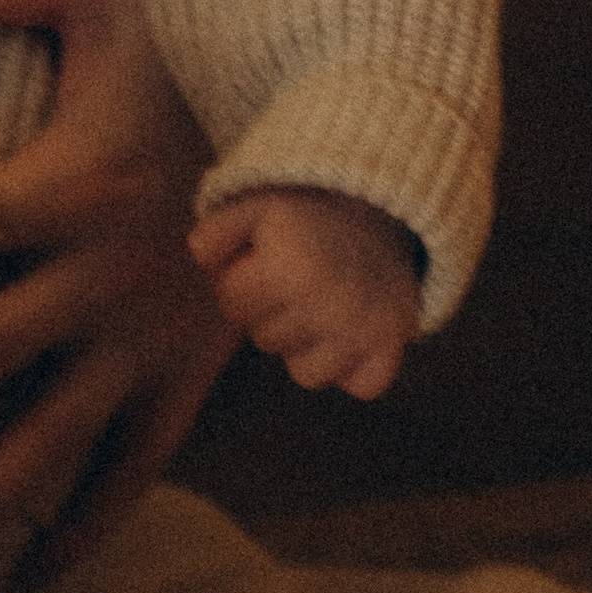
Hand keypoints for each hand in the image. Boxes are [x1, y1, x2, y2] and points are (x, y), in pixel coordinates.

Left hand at [191, 186, 420, 398]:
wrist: (385, 207)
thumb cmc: (309, 215)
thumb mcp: (258, 206)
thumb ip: (216, 231)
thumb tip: (200, 259)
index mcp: (290, 268)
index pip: (231, 301)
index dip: (242, 281)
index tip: (265, 263)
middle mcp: (329, 304)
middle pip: (265, 340)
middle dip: (273, 312)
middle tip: (300, 279)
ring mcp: (363, 330)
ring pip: (306, 374)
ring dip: (308, 346)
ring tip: (322, 306)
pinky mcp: (391, 345)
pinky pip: (362, 386)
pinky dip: (357, 369)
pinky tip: (354, 334)